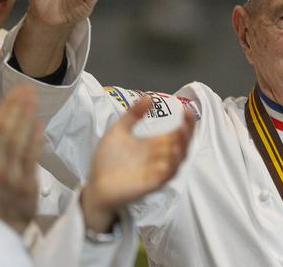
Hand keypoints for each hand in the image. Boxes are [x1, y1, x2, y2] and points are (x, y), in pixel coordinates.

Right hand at [0, 85, 42, 233]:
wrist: (3, 220)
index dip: (7, 105)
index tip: (18, 89)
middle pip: (6, 130)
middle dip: (18, 107)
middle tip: (29, 88)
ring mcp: (9, 175)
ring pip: (18, 141)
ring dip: (27, 118)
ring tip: (35, 100)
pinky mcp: (25, 184)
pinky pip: (30, 158)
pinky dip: (34, 140)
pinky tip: (40, 125)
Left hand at [80, 97, 194, 231]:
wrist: (95, 184)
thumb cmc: (108, 160)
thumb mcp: (119, 130)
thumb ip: (133, 114)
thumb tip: (148, 97)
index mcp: (154, 144)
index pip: (176, 132)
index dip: (185, 122)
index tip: (187, 109)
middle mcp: (159, 157)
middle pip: (182, 145)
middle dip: (187, 132)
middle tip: (186, 120)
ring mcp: (156, 171)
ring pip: (178, 160)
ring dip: (182, 147)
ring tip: (181, 132)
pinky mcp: (150, 184)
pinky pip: (166, 176)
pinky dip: (172, 165)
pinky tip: (172, 154)